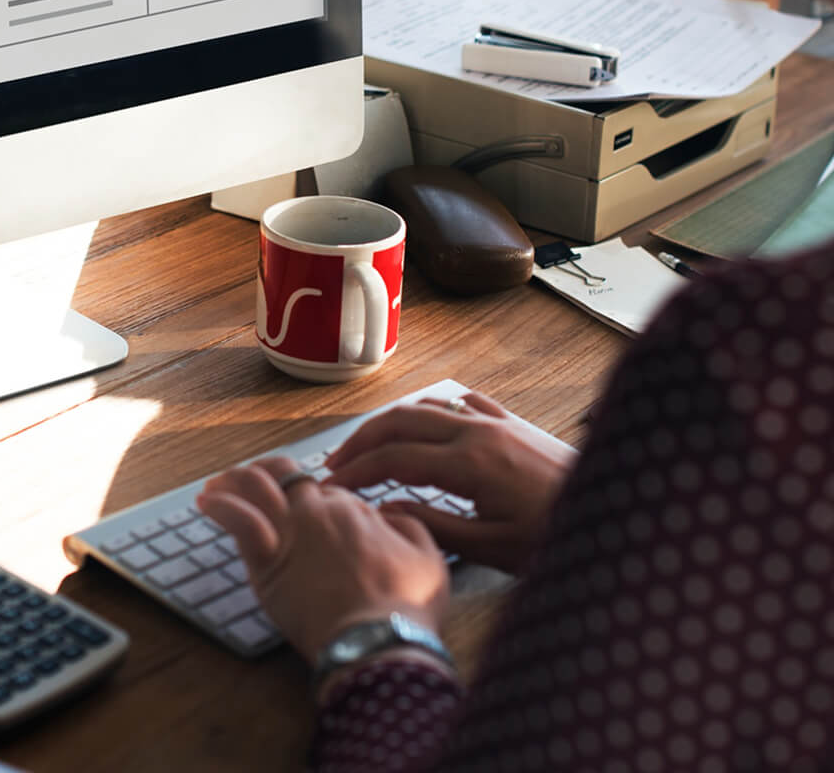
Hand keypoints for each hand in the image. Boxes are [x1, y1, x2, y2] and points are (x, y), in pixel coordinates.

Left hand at [197, 455, 449, 664]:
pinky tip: (206, 501)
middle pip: (285, 476)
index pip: (322, 489)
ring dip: (235, 480)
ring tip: (220, 483)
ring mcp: (290, 532)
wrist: (378, 642)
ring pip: (255, 488)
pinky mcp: (267, 562)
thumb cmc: (407, 607)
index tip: (306, 506)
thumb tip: (389, 512)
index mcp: (353, 507)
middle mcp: (317, 511)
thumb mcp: (430, 557)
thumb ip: (409, 525)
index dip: (313, 495)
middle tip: (254, 479)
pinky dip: (220, 505)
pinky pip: (237, 520)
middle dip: (268, 473)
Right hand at [324, 391, 576, 572]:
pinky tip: (424, 423)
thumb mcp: (494, 547)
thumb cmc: (557, 536)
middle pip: (400, 420)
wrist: (618, 512)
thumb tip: (386, 511)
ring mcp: (496, 422)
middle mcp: (477, 431)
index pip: (394, 458)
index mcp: (469, 462)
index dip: (357, 471)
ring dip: (391, 423)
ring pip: (427, 406)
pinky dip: (430, 410)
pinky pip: (460, 403)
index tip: (332, 486)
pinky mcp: (512, 423)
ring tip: (368, 445)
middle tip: (336, 462)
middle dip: (362, 439)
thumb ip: (435, 527)